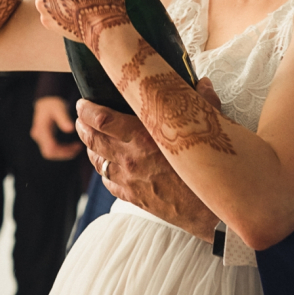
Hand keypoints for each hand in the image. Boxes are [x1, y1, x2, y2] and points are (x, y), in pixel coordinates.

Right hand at [30, 97, 81, 159]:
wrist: (45, 101)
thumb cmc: (52, 104)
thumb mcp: (59, 108)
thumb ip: (64, 118)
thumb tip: (70, 129)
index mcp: (42, 129)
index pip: (51, 148)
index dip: (64, 151)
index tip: (77, 147)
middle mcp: (38, 135)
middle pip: (50, 153)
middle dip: (65, 153)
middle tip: (78, 148)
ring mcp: (40, 137)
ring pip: (50, 152)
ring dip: (63, 152)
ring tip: (76, 147)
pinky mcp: (43, 138)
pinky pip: (51, 148)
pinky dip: (61, 149)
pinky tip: (71, 146)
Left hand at [75, 78, 221, 241]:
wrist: (212, 212)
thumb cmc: (210, 169)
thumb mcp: (208, 129)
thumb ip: (202, 103)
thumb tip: (202, 82)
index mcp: (143, 137)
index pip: (101, 119)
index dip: (86, 110)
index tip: (83, 103)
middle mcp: (130, 159)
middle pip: (92, 139)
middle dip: (82, 126)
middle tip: (81, 117)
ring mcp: (129, 181)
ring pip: (97, 161)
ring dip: (90, 147)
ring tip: (91, 137)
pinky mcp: (133, 198)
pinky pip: (108, 182)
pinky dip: (104, 170)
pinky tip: (109, 165)